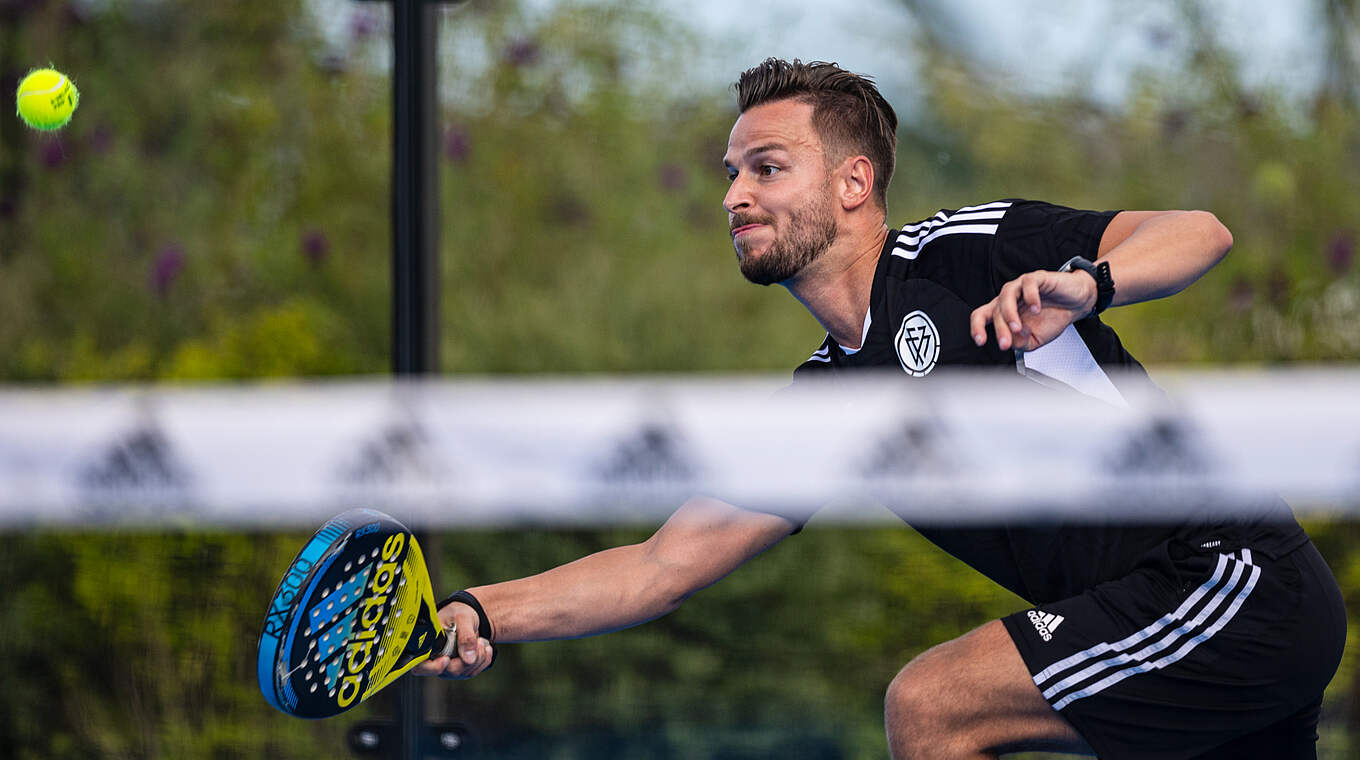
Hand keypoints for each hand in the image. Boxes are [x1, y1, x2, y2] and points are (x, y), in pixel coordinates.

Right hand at [411, 602, 495, 679]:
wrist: (467, 617)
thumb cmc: (457, 614)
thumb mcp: (462, 618)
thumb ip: (465, 636)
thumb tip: (468, 659)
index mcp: (427, 646)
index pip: (422, 667)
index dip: (434, 667)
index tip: (446, 659)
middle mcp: (435, 660)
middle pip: (452, 671)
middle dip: (469, 657)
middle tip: (478, 641)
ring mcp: (448, 667)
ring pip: (466, 672)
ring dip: (479, 657)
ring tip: (481, 640)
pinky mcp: (461, 669)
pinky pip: (475, 671)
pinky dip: (484, 659)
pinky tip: (485, 647)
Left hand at [970, 269, 1096, 351]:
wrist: (1076, 303)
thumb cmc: (1053, 317)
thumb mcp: (1035, 339)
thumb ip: (1021, 343)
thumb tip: (1014, 340)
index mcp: (1003, 311)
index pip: (981, 316)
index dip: (976, 328)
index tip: (980, 341)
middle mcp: (1008, 298)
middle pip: (994, 311)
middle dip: (1000, 330)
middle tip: (1007, 343)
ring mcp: (1021, 286)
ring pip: (1006, 295)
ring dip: (1009, 314)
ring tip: (1018, 327)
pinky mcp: (1036, 278)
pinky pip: (1028, 283)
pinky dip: (1030, 297)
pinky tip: (1035, 308)